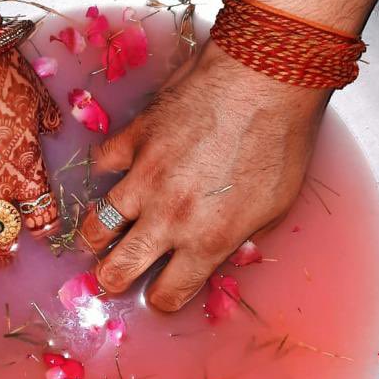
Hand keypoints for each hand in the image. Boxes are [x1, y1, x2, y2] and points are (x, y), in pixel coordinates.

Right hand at [80, 41, 329, 310]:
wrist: (264, 80)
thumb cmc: (281, 141)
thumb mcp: (277, 206)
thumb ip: (242, 236)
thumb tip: (223, 249)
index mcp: (207, 242)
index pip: (167, 294)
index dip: (163, 298)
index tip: (163, 291)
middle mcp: (168, 218)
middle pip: (118, 269)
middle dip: (113, 279)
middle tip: (114, 274)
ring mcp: (144, 178)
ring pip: (96, 225)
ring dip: (96, 236)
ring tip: (99, 236)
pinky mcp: (132, 139)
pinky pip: (103, 164)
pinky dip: (106, 170)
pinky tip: (115, 171)